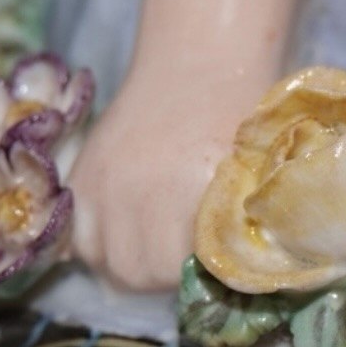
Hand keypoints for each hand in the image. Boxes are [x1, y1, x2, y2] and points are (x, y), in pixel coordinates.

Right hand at [68, 0, 315, 290]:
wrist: (203, 60)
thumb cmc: (249, 117)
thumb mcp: (264, 176)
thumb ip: (258, 231)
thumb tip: (262, 286)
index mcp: (200, 195)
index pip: (189, 274)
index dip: (207, 281)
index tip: (221, 273)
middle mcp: (144, 195)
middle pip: (142, 274)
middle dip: (167, 276)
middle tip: (191, 258)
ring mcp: (107, 186)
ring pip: (109, 263)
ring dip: (134, 262)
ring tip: (160, 244)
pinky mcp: (83, 176)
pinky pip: (81, 239)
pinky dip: (101, 244)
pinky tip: (129, 230)